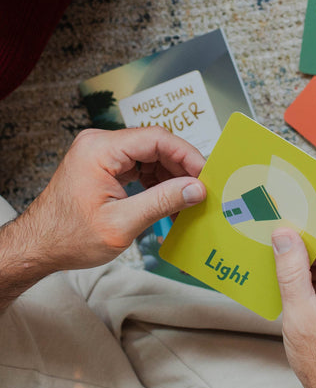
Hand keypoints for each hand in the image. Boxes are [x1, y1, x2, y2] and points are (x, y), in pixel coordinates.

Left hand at [9, 127, 205, 275]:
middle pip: (156, 145)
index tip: (206, 173)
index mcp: (100, 149)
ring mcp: (102, 153)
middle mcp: (100, 143)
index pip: (157, 138)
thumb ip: (162, 201)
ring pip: (151, 156)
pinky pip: (140, 165)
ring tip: (187, 199)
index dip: (186, 154)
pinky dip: (157, 182)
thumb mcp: (122, 223)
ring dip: (171, 177)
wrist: (37, 248)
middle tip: (202, 189)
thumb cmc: (68, 238)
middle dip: (181, 168)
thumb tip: (196, 188)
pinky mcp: (105, 165)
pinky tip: (169, 200)